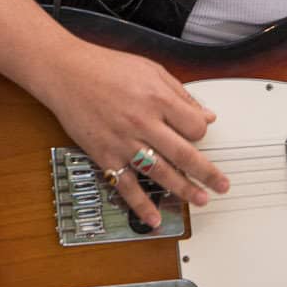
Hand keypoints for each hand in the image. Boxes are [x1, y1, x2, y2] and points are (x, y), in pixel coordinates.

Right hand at [33, 38, 229, 227]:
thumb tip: (207, 115)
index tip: (200, 136)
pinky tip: (154, 218)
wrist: (65, 73)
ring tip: (200, 200)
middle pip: (184, 154)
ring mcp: (124, 142)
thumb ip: (181, 95)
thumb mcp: (152, 70)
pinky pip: (126, 186)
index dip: (201, 133)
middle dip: (207, 173)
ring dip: (183, 190)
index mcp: (158, 99)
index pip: (195, 127)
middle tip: (221, 185)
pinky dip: (141, 205)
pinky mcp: (105, 155)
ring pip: (161, 173)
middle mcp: (143, 123)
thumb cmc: (106, 68)